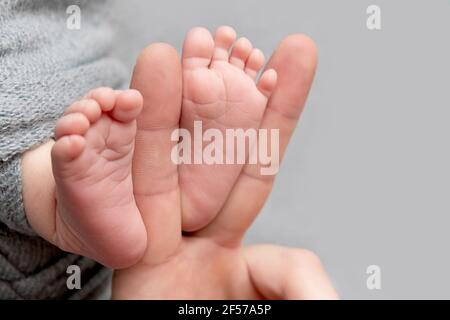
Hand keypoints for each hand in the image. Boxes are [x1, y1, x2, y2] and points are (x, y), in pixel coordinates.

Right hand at [113, 34, 336, 298]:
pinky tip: (124, 103)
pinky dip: (123, 145)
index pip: (260, 160)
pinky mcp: (124, 243)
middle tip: (232, 38)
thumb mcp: (278, 304)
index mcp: (237, 240)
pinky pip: (122, 185)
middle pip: (209, 145)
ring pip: (160, 157)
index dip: (278, 108)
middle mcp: (198, 228)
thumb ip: (301, 285)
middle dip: (220, 89)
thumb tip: (320, 282)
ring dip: (163, 106)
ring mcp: (159, 232)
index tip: (295, 56)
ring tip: (164, 54)